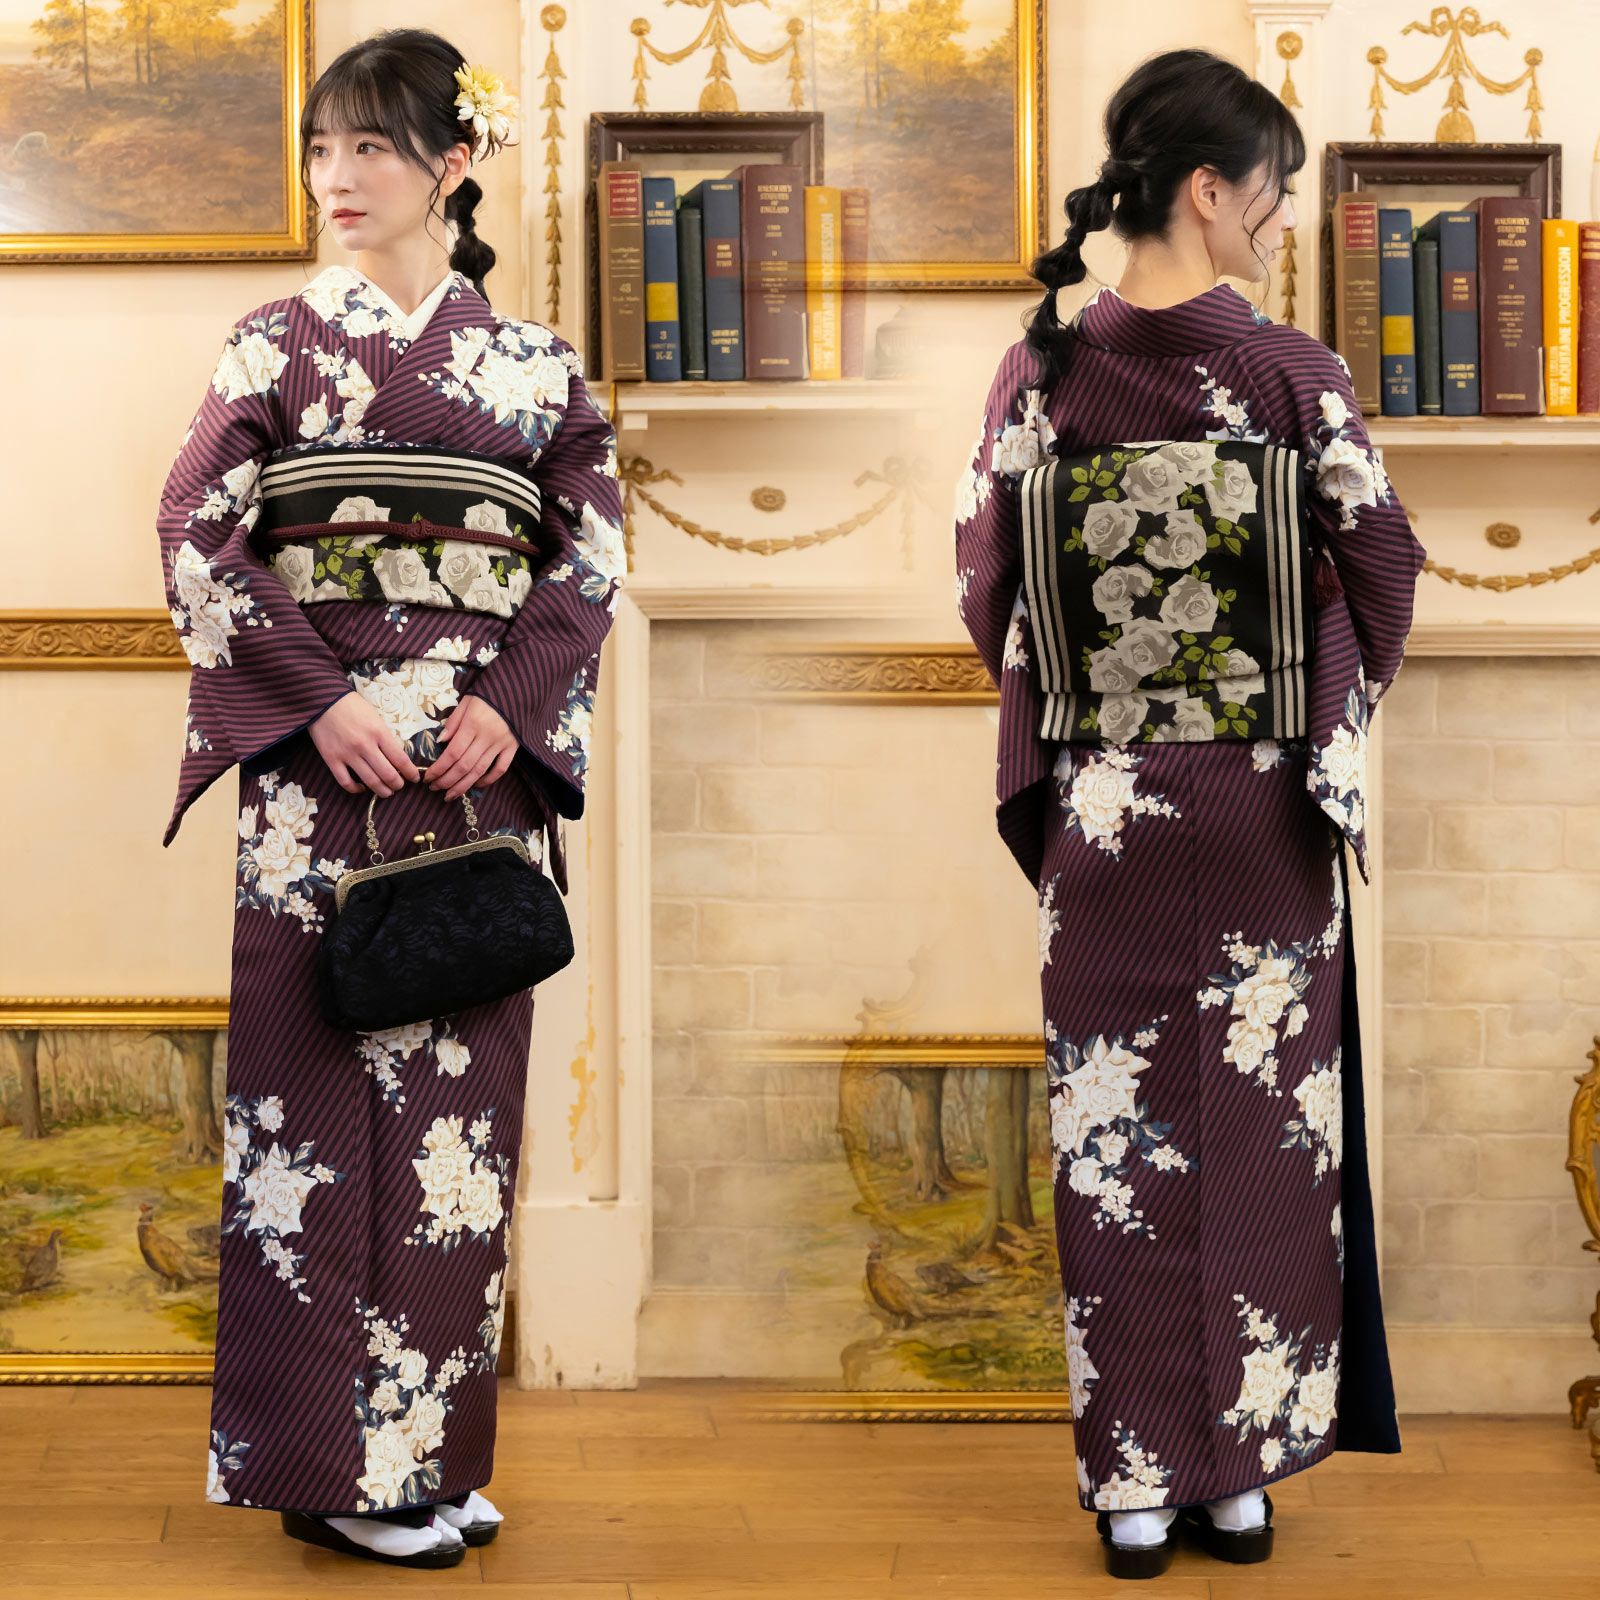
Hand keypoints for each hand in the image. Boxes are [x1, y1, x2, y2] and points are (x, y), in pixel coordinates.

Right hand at [308, 691, 422, 795]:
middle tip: (400, 786)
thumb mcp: (376, 718)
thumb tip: (397, 758)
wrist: (323, 701)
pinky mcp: (331, 759)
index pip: (401, 759)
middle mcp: (365, 745)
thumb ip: (386, 738)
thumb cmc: (353, 707)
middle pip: (388, 774)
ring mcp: (347, 754)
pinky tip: (362, 788)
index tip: (414, 778)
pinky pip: (346, 782)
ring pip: (370, 781)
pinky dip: (356, 789)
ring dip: (382, 790)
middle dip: (398, 784)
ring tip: (387, 792)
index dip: (410, 773)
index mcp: (379, 732)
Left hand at [427, 693, 516, 801]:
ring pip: (479, 771)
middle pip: (464, 766)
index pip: (452, 753)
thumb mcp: (466, 702)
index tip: (428, 777)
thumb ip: (453, 722)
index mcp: (472, 724)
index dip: (438, 768)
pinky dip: (488, 780)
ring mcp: (501, 744)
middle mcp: (487, 737)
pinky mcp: (513, 748)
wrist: (517, 691)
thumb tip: (440, 742)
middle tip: (435, 788)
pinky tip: (476, 785)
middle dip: (447, 780)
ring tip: (450, 795)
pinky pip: (500, 769)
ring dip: (463, 785)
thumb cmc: (487, 696)